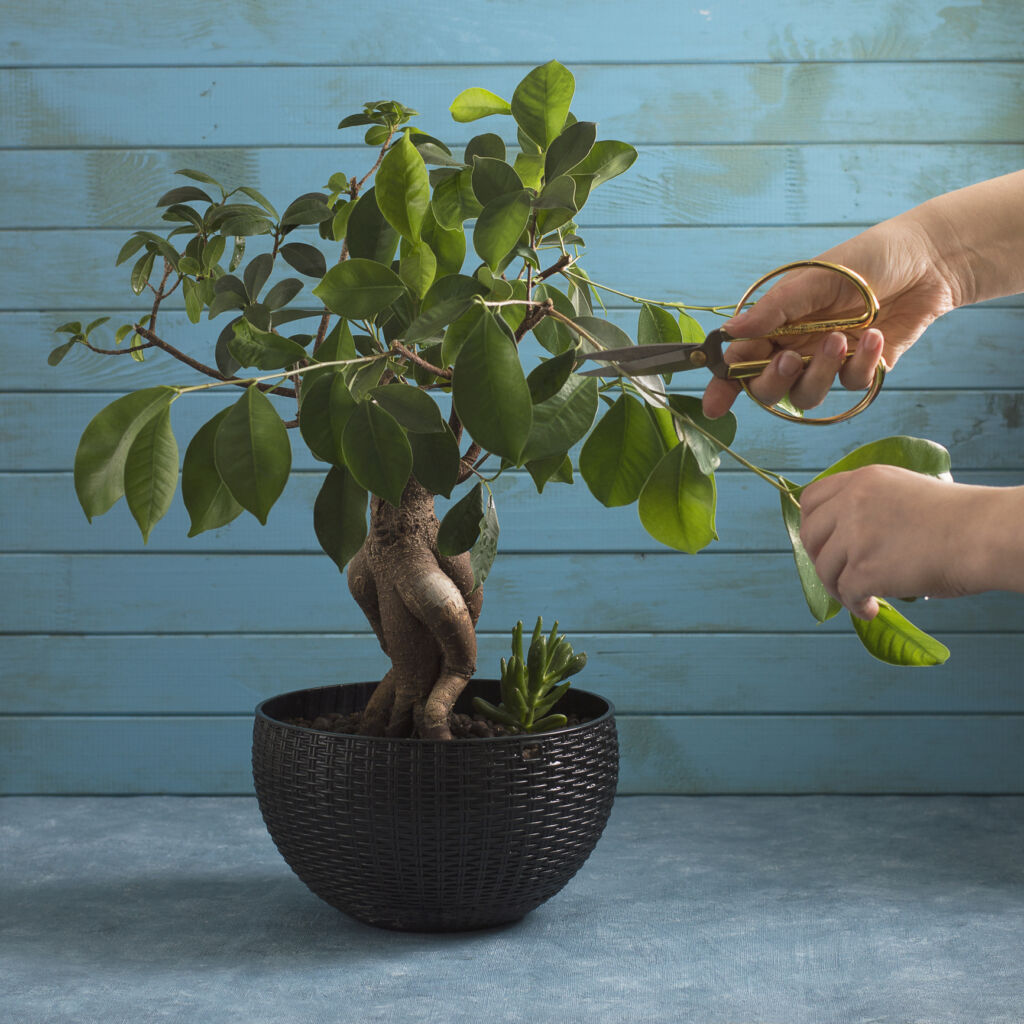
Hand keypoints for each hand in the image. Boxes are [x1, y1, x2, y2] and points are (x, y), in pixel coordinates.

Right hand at [702, 218, 958, 417]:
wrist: (926, 261)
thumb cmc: (863, 261)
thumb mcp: (812, 279)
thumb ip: (772, 311)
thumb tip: (729, 331)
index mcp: (775, 326)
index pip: (740, 362)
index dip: (724, 386)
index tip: (714, 405)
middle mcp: (795, 348)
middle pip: (768, 389)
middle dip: (774, 381)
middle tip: (790, 359)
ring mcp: (827, 363)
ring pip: (806, 395)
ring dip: (820, 373)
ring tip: (842, 339)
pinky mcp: (862, 370)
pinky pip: (851, 385)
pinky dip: (862, 364)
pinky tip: (876, 336)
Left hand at [798, 465, 1021, 618]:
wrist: (982, 534)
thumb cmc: (957, 519)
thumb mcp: (904, 491)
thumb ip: (871, 505)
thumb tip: (848, 538)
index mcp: (862, 480)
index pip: (811, 498)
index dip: (812, 524)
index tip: (822, 542)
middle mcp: (852, 503)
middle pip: (809, 535)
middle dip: (818, 558)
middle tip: (837, 574)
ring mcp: (855, 535)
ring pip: (824, 568)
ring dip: (838, 587)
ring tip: (860, 597)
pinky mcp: (864, 568)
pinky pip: (846, 593)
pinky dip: (856, 606)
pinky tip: (872, 609)